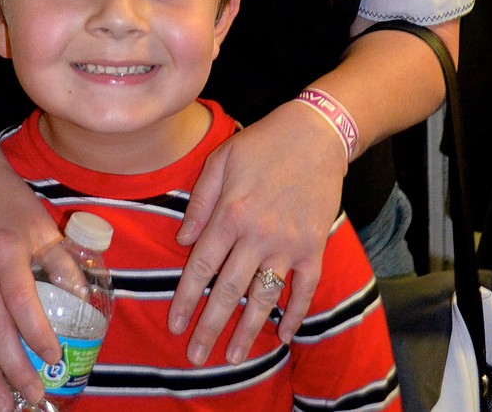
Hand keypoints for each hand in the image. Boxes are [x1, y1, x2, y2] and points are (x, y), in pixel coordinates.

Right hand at [0, 160, 63, 411]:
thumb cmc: (10, 203)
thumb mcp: (42, 224)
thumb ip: (62, 262)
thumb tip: (83, 302)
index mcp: (6, 252)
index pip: (21, 300)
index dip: (37, 332)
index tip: (54, 358)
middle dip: (13, 368)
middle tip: (32, 396)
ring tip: (3, 407)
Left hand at [168, 100, 347, 363]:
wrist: (316, 134)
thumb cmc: (263, 143)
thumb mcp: (220, 160)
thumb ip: (199, 201)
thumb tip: (183, 240)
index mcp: (229, 213)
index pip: (202, 266)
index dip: (186, 299)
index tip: (175, 325)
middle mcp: (256, 234)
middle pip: (228, 290)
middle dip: (210, 327)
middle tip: (196, 357)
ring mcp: (288, 244)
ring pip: (264, 297)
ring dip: (247, 330)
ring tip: (232, 357)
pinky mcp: (314, 247)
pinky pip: (304, 289)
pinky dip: (295, 314)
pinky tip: (283, 335)